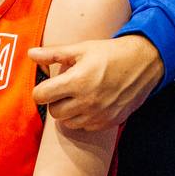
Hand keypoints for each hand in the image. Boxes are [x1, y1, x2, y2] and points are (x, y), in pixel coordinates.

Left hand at [29, 35, 163, 129]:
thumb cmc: (110, 53)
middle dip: (55, 101)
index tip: (46, 87)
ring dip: (69, 111)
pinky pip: (85, 127)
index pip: (42, 96)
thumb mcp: (81, 49)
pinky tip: (91, 103)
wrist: (144, 63)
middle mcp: (87, 101)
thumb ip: (53, 54)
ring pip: (68, 122)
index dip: (40, 91)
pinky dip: (83, 118)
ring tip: (78, 96)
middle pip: (54, 112)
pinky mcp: (109, 122)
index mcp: (77, 81)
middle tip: (64, 90)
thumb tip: (30, 54)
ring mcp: (99, 114)